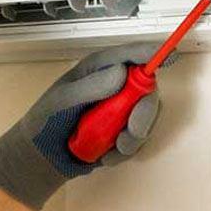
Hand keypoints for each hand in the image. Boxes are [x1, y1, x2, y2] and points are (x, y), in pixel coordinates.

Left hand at [0, 43, 173, 209]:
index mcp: (96, 70)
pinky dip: (124, 151)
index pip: (127, 56)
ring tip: (110, 148)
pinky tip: (105, 155)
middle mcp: (113, 86)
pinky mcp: (123, 132)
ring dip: (133, 137)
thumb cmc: (45, 122)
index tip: (169, 56)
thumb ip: (91, 87)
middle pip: (146, 89)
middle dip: (144, 112)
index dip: (150, 54)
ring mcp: (120, 109)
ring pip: (147, 117)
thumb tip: (122, 72)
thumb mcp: (62, 101)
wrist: (41, 157)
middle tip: (132, 130)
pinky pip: (139, 140)